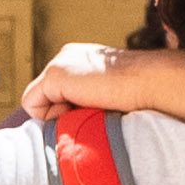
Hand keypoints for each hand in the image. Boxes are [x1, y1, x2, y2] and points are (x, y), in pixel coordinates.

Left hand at [17, 40, 158, 120]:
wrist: (152, 84)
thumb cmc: (141, 99)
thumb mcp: (109, 99)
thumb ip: (88, 104)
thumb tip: (73, 128)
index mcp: (81, 61)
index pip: (56, 95)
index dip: (69, 114)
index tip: (94, 116)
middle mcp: (67, 57)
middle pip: (44, 99)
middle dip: (62, 116)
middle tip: (93, 115)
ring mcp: (60, 63)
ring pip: (38, 104)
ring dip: (61, 117)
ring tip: (91, 110)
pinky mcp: (55, 74)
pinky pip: (33, 105)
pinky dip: (52, 117)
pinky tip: (81, 109)